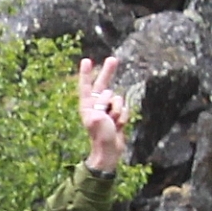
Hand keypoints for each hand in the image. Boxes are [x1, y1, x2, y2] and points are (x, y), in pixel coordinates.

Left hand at [77, 55, 129, 173]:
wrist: (110, 151)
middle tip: (113, 59)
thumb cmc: (100, 137)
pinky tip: (120, 125)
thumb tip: (106, 100)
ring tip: (114, 123)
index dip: (86, 74)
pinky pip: (125, 108)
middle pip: (103, 85)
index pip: (86, 86)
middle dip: (108, 72)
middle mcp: (96, 105)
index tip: (86, 60)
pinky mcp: (117, 115)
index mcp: (87, 106)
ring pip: (118, 99)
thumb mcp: (97, 121)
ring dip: (118, 110)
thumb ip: (100, 107)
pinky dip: (124, 116)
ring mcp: (107, 110)